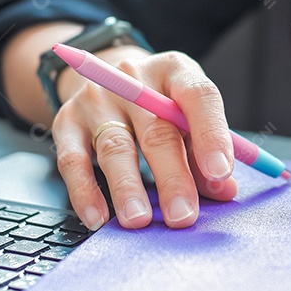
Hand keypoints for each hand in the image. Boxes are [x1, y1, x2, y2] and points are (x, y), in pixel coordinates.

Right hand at [51, 45, 237, 230]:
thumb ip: (204, 152)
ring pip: (115, 148)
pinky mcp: (67, 121)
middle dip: (172, 177)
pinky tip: (97, 217)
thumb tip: (223, 189)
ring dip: (128, 188)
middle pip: (156, 130)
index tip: (220, 172)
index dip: (211, 135)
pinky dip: (84, 192)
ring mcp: (97, 99)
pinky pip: (73, 161)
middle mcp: (133, 79)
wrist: (110, 78)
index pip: (198, 96)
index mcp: (174, 70)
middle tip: (183, 215)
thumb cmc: (161, 103)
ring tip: (139, 220)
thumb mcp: (188, 114)